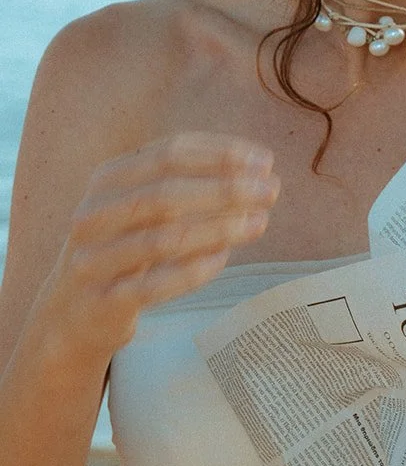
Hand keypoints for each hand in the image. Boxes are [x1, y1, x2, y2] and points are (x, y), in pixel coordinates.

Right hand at [41, 130, 280, 358]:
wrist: (74, 313)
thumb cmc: (125, 248)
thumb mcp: (145, 207)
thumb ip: (190, 183)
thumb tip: (258, 167)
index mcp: (107, 180)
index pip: (168, 153)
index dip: (220, 154)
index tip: (266, 161)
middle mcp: (93, 215)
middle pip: (165, 192)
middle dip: (225, 189)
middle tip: (271, 191)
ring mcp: (93, 259)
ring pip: (162, 239)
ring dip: (218, 229)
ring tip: (261, 222)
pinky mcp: (103, 302)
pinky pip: (154, 285)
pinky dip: (194, 270)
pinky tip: (225, 258)